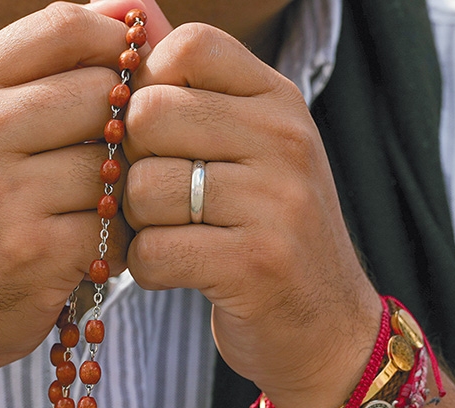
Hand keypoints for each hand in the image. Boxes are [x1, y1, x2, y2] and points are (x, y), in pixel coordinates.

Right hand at [0, 2, 155, 407]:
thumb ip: (42, 73)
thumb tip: (135, 11)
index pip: (64, 25)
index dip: (116, 40)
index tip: (131, 71)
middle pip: (103, 91)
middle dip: (123, 124)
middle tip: (112, 157)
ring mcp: (1, 194)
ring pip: (114, 161)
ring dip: (121, 188)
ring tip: (92, 209)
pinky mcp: (34, 251)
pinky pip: (115, 223)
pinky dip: (116, 237)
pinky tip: (90, 248)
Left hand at [121, 23, 380, 407]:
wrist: (326, 328)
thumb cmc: (266, 229)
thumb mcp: (246, 144)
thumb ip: (192, 81)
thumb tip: (128, 11)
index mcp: (278, 99)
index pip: (186, 44)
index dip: (147, 86)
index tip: (159, 135)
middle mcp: (286, 139)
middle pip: (148, 114)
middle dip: (132, 163)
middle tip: (158, 196)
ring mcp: (278, 201)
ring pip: (143, 187)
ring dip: (138, 223)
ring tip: (172, 236)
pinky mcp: (256, 264)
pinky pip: (153, 251)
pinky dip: (148, 270)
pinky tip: (177, 271)